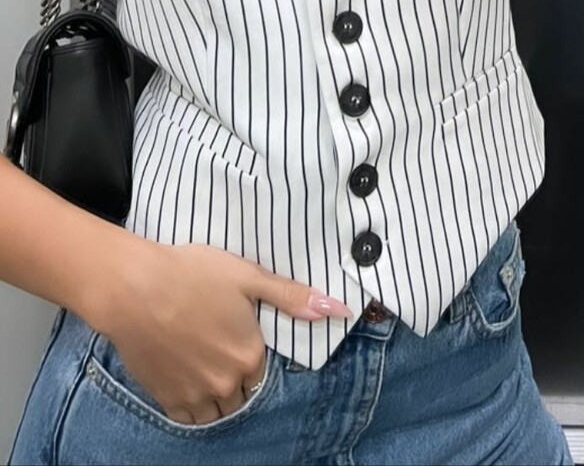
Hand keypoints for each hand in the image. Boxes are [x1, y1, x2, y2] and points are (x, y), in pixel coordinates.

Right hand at [96, 237, 350, 426]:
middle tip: (213, 345)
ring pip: (216, 410)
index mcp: (250, 354)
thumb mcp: (248, 277)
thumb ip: (292, 296)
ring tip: (200, 363)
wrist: (137, 289)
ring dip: (214, 394)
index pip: (259, 369)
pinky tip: (183, 376)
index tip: (231, 333)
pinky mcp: (168, 400)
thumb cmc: (193, 275)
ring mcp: (196, 395)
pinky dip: (191, 404)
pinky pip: (189, 417)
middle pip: (240, 392)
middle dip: (233, 375)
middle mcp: (227, 383)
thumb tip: (339, 309)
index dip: (247, 351)